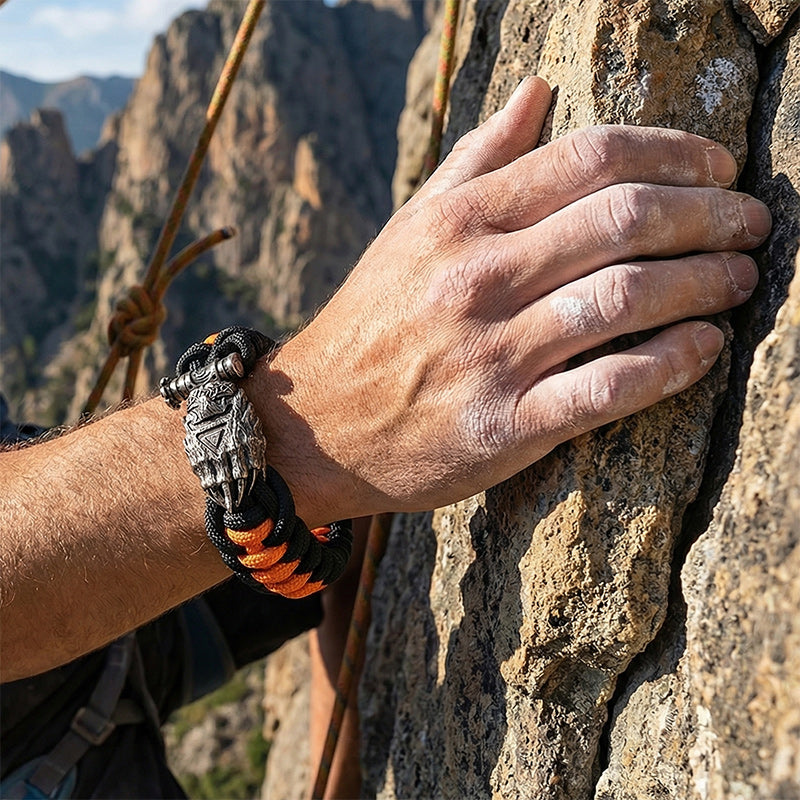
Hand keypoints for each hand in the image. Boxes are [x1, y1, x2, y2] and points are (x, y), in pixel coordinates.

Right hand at [250, 76, 770, 524]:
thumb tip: (539, 88)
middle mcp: (476, 278)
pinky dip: (671, 365)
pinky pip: (607, 387)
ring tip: (741, 279)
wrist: (316, 425)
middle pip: (622, 221)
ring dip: (704, 284)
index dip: (674, 151)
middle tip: (752, 222)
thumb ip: (478, 158)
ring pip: (625, 299)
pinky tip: (704, 349)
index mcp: (458, 220)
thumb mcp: (410, 228)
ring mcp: (490, 355)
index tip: (719, 166)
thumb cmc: (372, 321)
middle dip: (708, 214)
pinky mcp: (502, 426)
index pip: (589, 158)